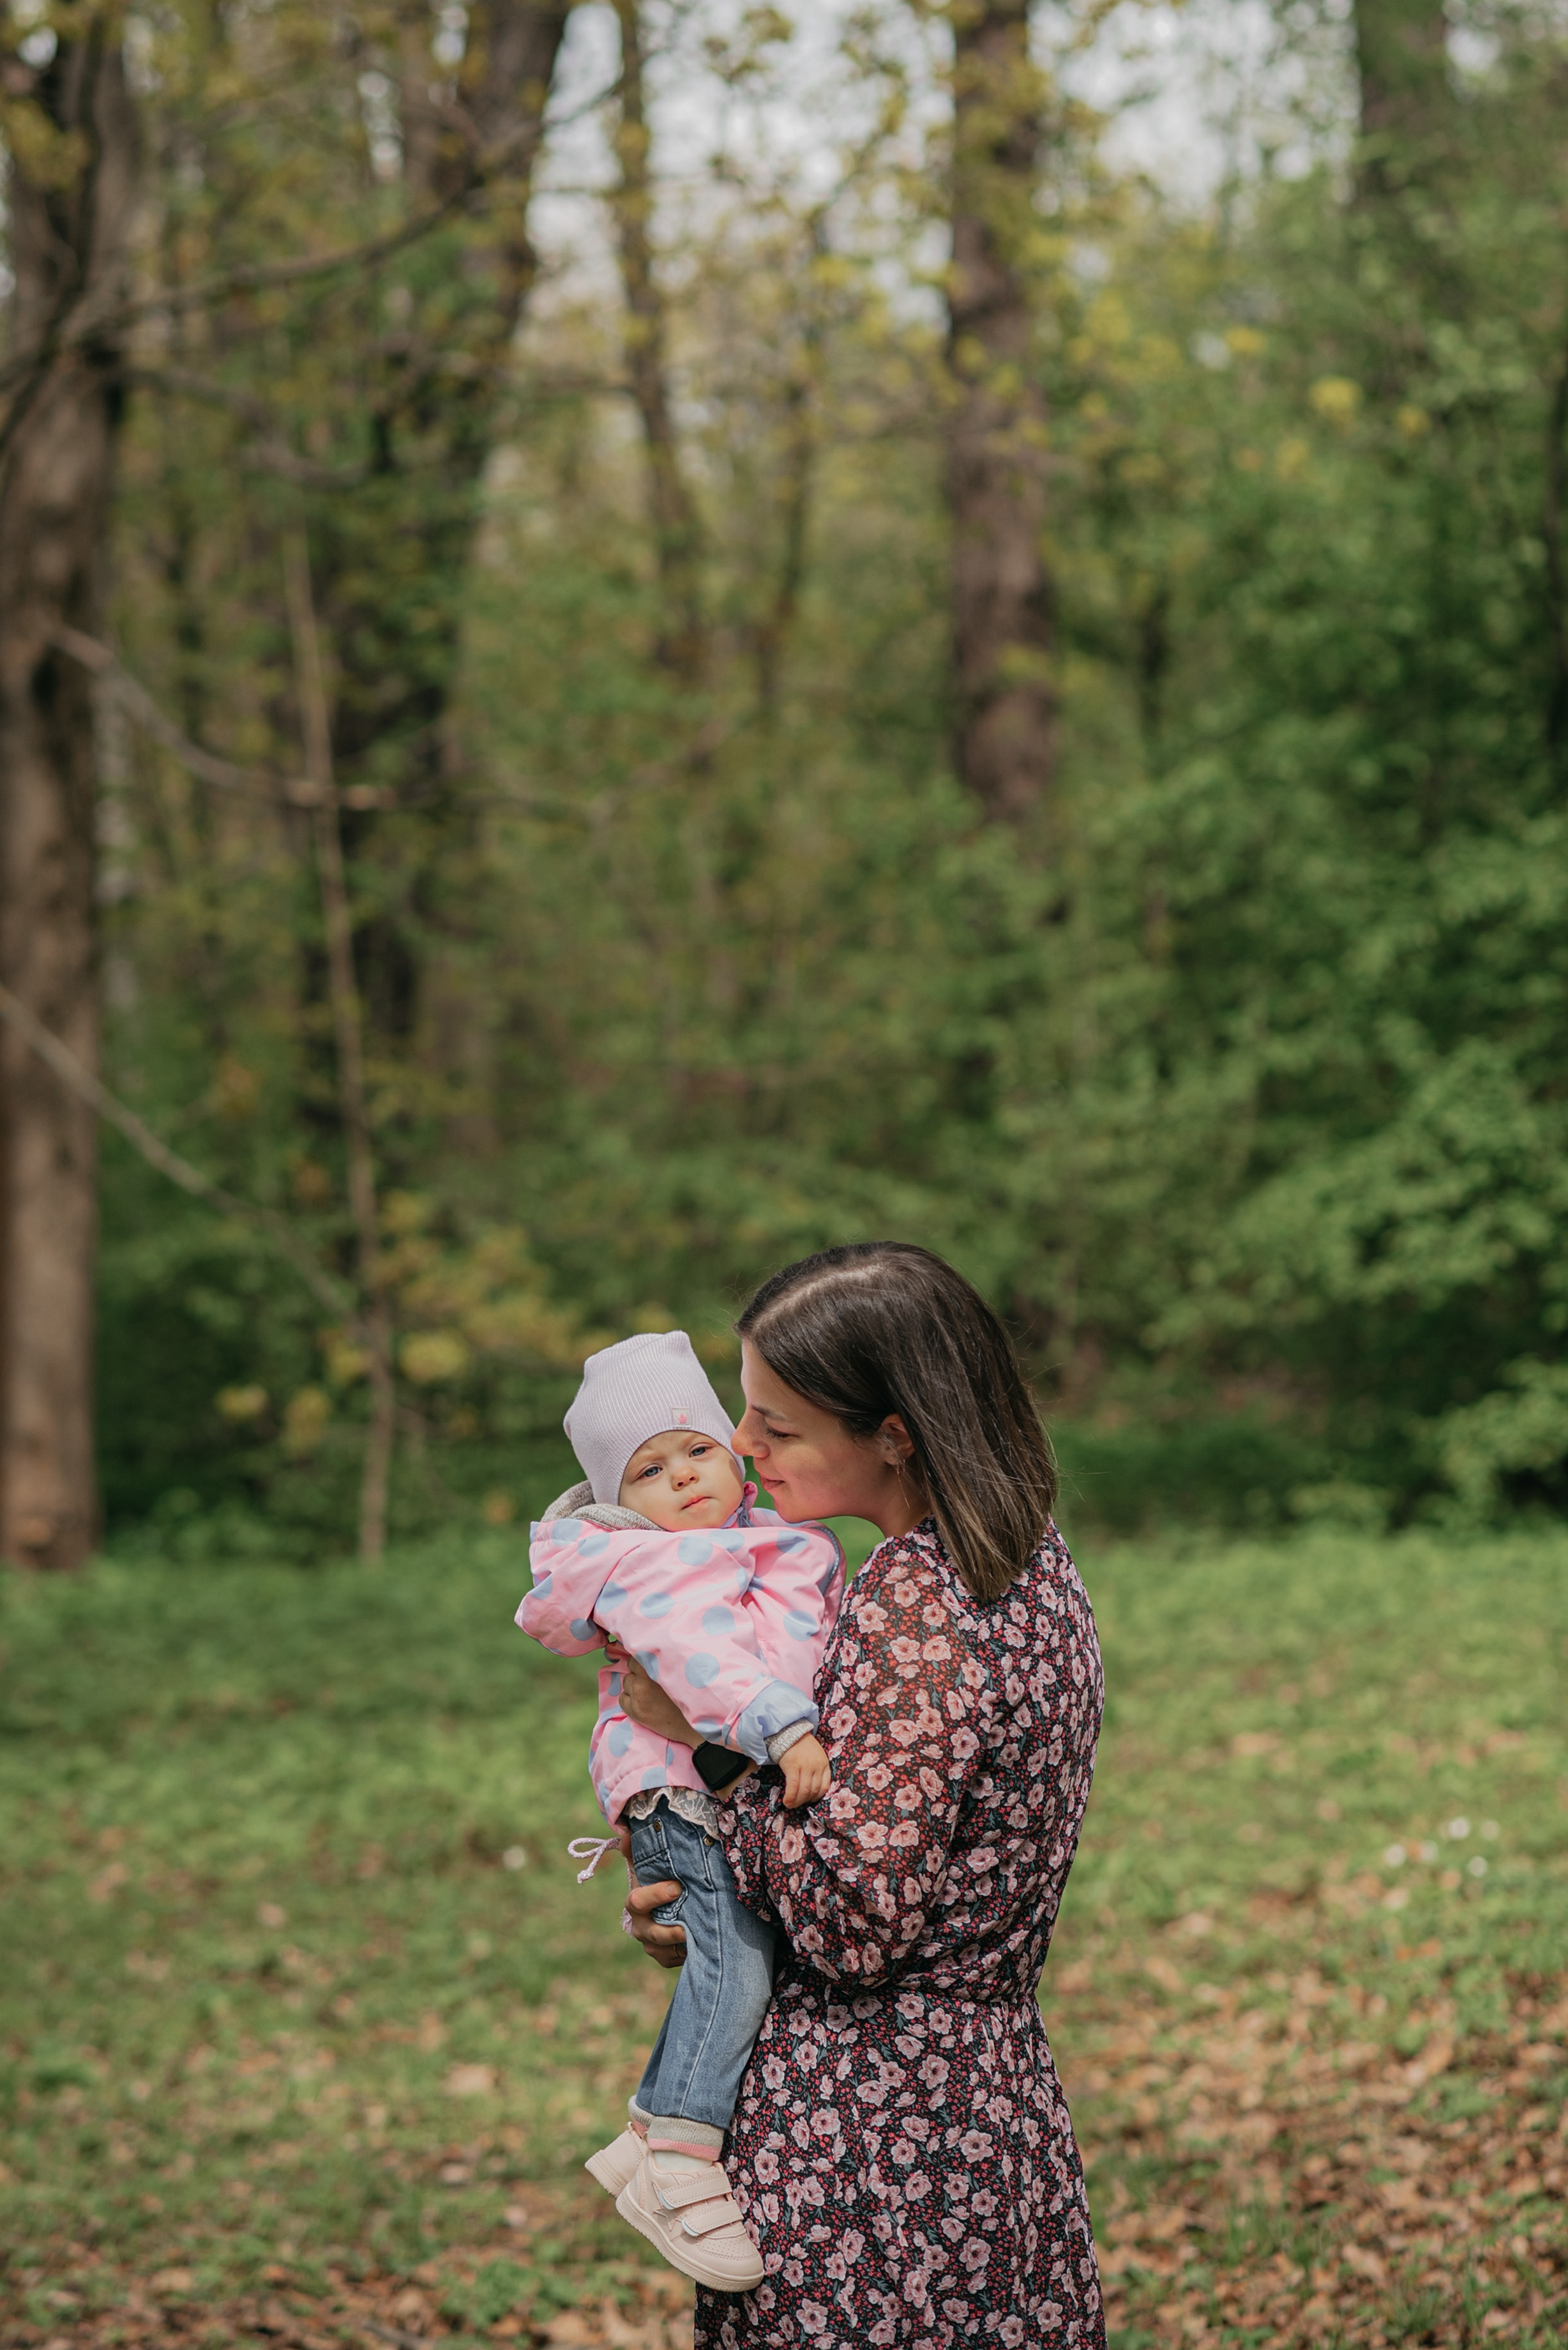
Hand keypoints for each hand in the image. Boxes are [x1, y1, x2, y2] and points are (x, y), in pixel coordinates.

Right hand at [614, 1825, 687, 1967]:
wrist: (665, 1908)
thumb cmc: (657, 1881)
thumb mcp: (648, 1865)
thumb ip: (638, 1849)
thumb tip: (626, 1832)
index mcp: (636, 1903)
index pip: (637, 1901)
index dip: (655, 1895)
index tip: (677, 1887)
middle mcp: (640, 1926)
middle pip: (652, 1933)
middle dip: (669, 1930)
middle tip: (688, 1925)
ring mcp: (652, 1946)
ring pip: (664, 1950)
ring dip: (681, 1944)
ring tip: (699, 1936)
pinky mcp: (665, 1958)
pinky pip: (675, 1960)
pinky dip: (687, 1953)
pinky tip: (699, 1944)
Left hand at [615, 1652, 701, 1746]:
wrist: (693, 1724)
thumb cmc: (690, 1695)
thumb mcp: (677, 1672)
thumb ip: (661, 1662)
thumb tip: (646, 1653)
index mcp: (654, 1669)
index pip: (637, 1655)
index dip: (643, 1659)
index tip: (649, 1663)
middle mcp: (642, 1682)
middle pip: (630, 1668)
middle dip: (638, 1672)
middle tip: (651, 1679)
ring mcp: (637, 1698)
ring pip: (627, 1682)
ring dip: (634, 1685)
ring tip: (649, 1691)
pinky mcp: (634, 1712)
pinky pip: (622, 1699)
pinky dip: (629, 1699)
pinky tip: (642, 1702)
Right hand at [779, 1732, 830, 1808]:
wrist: (789, 1732)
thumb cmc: (801, 1746)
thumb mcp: (815, 1757)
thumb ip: (816, 1771)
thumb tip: (811, 1790)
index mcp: (824, 1764)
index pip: (824, 1786)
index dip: (816, 1798)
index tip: (809, 1801)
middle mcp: (817, 1766)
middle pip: (814, 1791)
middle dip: (805, 1801)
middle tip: (797, 1805)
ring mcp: (805, 1766)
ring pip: (804, 1791)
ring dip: (797, 1801)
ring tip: (791, 1804)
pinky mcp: (793, 1766)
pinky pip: (793, 1786)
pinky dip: (790, 1796)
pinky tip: (786, 1800)